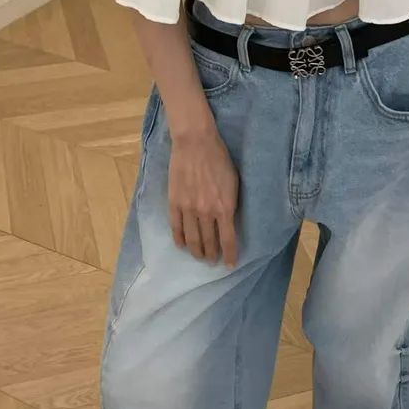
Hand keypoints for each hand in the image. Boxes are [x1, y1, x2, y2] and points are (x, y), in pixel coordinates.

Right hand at [169, 128, 238, 267]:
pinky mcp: (174, 203)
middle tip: (213, 261)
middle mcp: (206, 213)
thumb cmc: (219, 159)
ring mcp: (188, 209)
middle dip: (212, 255)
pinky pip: (176, 228)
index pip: (227, 240)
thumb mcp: (234, 183)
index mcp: (224, 208)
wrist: (196, 143)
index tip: (230, 265)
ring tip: (199, 257)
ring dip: (196, 252)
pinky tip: (182, 245)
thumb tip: (229, 220)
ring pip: (192, 239)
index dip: (229, 255)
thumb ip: (231, 204)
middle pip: (209, 243)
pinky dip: (180, 240)